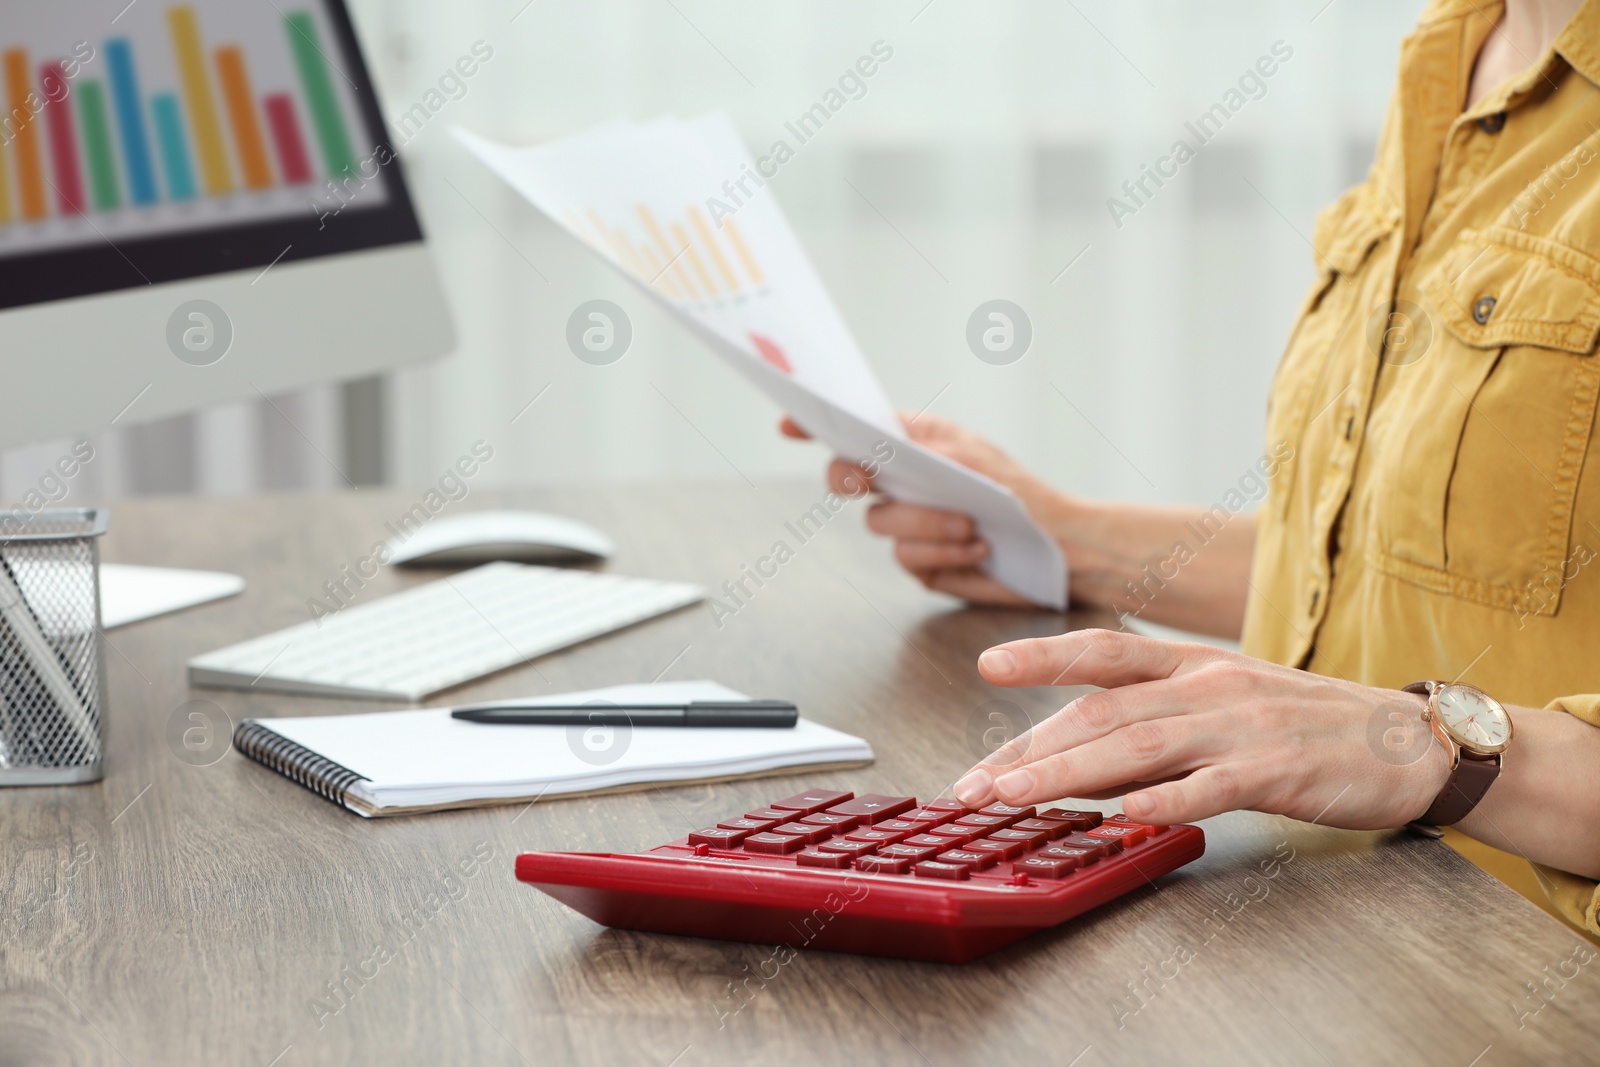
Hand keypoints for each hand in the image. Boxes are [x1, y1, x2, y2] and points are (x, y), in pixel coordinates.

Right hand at [779, 413, 1065, 605]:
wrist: (1058, 546)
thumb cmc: (1019, 491)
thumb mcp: (968, 455)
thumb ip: (917, 447)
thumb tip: (874, 442)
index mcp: (911, 445)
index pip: (854, 431)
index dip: (815, 427)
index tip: (789, 426)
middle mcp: (902, 483)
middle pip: (845, 478)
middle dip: (850, 478)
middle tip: (864, 480)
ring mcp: (908, 525)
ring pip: (881, 524)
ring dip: (926, 524)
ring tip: (969, 526)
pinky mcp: (922, 564)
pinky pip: (909, 558)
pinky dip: (944, 553)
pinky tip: (977, 549)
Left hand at [951, 629, 1449, 829]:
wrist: (1410, 743)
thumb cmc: (1309, 725)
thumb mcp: (1228, 702)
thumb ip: (1158, 719)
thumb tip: (1079, 753)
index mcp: (1195, 666)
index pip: (1104, 653)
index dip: (1043, 655)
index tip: (987, 663)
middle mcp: (1209, 686)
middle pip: (1102, 712)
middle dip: (1029, 747)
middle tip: (975, 783)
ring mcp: (1242, 727)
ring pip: (1138, 746)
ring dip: (1066, 774)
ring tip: (1013, 797)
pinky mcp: (1278, 771)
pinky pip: (1211, 786)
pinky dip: (1164, 799)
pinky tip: (1123, 813)